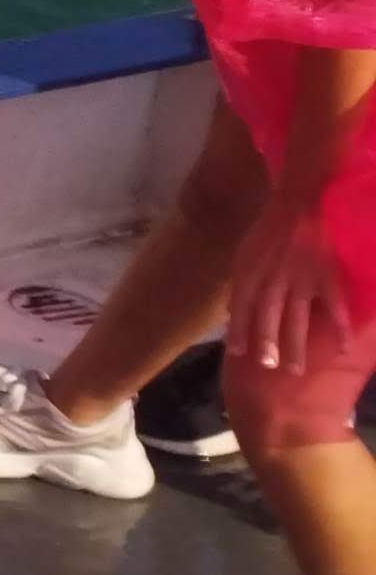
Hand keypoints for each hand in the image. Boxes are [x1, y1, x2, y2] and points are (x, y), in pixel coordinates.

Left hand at [237, 193, 350, 375]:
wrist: (297, 205)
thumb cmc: (267, 232)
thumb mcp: (243, 253)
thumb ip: (239, 283)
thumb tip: (231, 312)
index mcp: (251, 270)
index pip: (241, 305)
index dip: (239, 328)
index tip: (238, 353)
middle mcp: (274, 278)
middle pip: (269, 314)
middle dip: (268, 342)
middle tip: (270, 367)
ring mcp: (302, 278)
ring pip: (298, 316)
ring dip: (296, 344)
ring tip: (296, 369)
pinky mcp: (327, 277)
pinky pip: (335, 307)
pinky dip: (340, 328)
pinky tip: (342, 348)